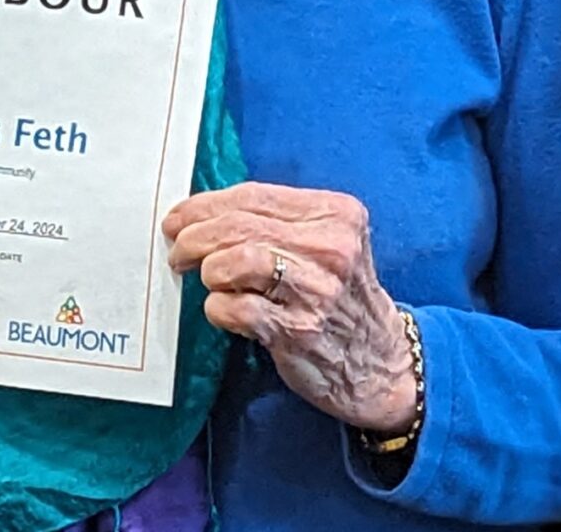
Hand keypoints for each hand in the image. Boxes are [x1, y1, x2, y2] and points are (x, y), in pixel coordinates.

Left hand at [163, 181, 416, 434]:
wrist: (383, 365)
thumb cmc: (341, 297)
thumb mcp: (327, 245)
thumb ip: (278, 224)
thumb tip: (202, 215)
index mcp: (337, 214)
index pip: (255, 196)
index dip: (205, 205)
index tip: (178, 217)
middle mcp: (332, 247)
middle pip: (240, 226)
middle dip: (196, 235)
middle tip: (178, 250)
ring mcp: (318, 290)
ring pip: (237, 259)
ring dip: (209, 270)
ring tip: (207, 280)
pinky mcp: (300, 331)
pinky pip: (238, 308)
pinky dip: (218, 307)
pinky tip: (221, 310)